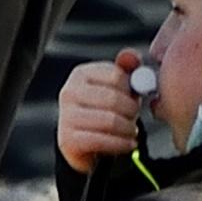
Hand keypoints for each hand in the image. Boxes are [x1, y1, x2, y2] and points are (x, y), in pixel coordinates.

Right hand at [57, 51, 144, 172]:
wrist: (88, 145)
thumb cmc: (106, 111)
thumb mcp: (118, 89)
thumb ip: (127, 70)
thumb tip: (132, 56)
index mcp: (81, 74)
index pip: (116, 76)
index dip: (132, 89)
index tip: (134, 98)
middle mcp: (69, 92)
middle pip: (114, 99)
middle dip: (132, 111)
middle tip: (134, 117)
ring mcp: (66, 115)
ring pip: (110, 120)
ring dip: (129, 129)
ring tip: (130, 131)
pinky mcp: (68, 139)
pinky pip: (103, 140)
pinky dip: (122, 144)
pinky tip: (127, 143)